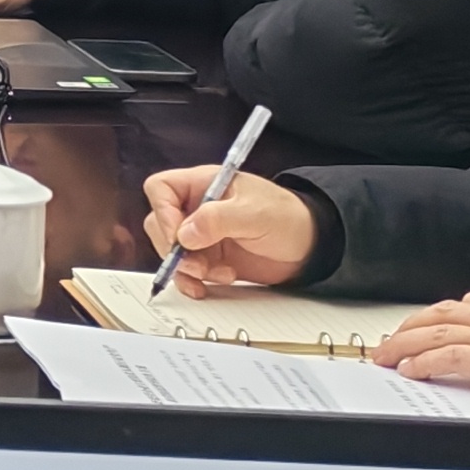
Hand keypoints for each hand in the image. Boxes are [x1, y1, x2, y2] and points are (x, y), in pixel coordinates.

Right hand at [135, 166, 321, 292]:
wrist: (309, 247)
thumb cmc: (288, 217)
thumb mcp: (254, 213)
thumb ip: (218, 220)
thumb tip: (184, 234)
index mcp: (204, 185)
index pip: (161, 189)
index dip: (163, 212)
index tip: (178, 237)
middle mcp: (197, 209)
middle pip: (160, 224)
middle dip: (174, 248)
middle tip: (196, 262)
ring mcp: (201, 235)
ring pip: (171, 252)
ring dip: (188, 268)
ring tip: (217, 272)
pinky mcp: (209, 258)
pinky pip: (186, 271)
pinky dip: (193, 281)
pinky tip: (211, 283)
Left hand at [371, 292, 469, 407]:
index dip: (448, 311)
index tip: (432, 319)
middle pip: (447, 312)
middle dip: (416, 323)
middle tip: (395, 336)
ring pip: (438, 330)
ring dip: (407, 342)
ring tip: (387, 354)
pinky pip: (446, 356)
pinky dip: (423, 362)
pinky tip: (409, 370)